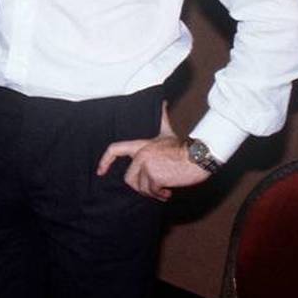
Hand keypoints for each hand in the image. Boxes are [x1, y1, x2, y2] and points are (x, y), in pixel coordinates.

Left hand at [96, 102, 210, 200]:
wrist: (198, 156)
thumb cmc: (183, 147)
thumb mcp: (167, 132)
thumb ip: (162, 119)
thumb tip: (163, 102)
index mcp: (140, 145)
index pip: (114, 149)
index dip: (105, 161)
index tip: (100, 172)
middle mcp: (140, 155)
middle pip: (129, 178)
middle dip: (139, 187)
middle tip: (153, 189)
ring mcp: (147, 165)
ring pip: (140, 187)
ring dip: (152, 193)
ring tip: (162, 191)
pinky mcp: (155, 176)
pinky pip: (151, 191)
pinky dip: (159, 195)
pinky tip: (167, 193)